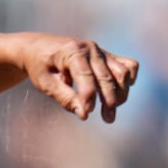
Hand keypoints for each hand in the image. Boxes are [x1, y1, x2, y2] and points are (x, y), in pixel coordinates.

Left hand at [18, 34, 138, 122]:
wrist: (39, 47)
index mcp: (72, 51)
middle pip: (106, 77)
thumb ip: (64, 97)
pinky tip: (119, 94)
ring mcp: (101, 51)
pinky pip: (128, 66)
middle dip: (109, 100)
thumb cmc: (40, 66)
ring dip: (121, 94)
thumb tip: (84, 114)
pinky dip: (128, 80)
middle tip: (108, 119)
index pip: (85, 75)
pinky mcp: (107, 56)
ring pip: (122, 72)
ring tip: (111, 112)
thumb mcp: (45, 83)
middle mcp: (90, 49)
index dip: (88, 95)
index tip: (87, 113)